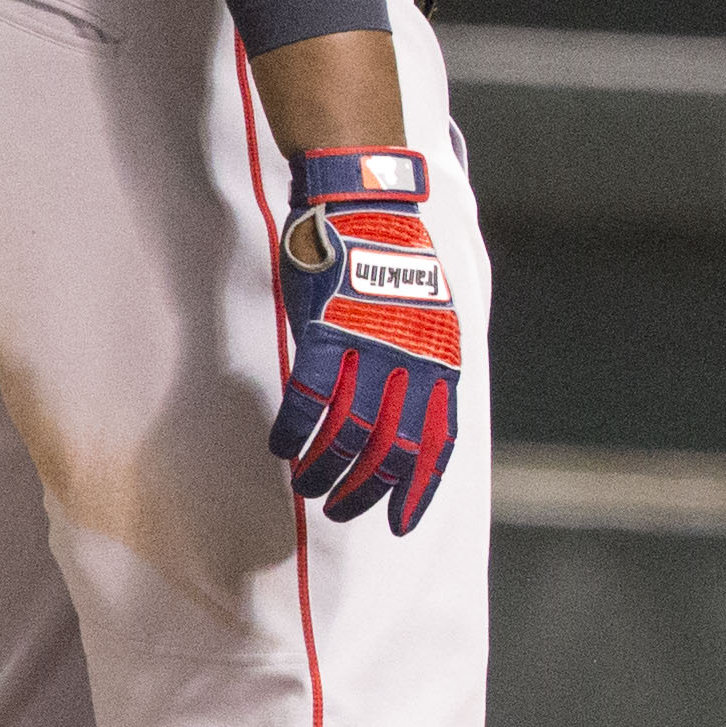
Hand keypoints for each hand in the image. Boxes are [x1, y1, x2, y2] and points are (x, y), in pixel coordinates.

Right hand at [271, 147, 461, 533]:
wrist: (368, 203)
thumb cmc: (396, 262)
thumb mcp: (432, 314)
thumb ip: (427, 364)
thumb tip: (420, 415)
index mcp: (441, 358)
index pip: (437, 442)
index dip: (418, 488)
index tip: (400, 523)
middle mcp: (411, 360)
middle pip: (390, 449)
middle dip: (366, 490)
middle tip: (342, 510)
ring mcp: (368, 348)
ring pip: (347, 434)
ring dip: (325, 470)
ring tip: (310, 487)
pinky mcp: (327, 334)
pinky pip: (308, 401)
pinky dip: (294, 432)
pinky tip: (284, 449)